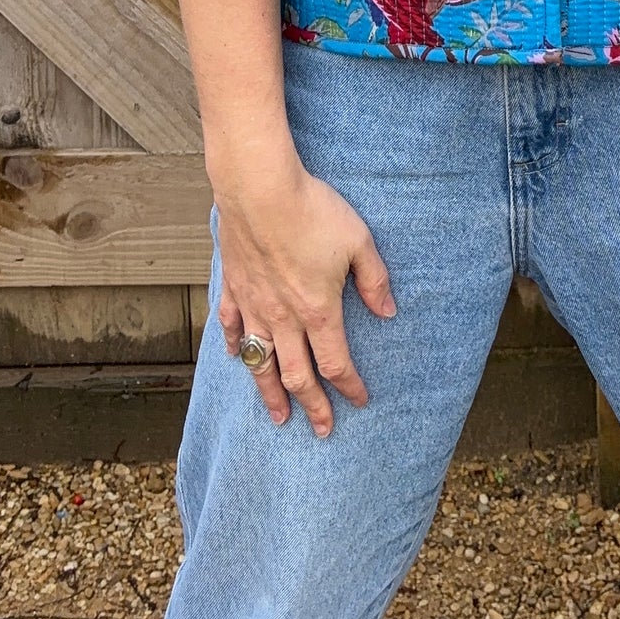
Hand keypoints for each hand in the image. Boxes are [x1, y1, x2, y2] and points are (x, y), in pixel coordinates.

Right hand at [213, 150, 396, 433]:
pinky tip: (238, 358)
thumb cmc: (312, 211)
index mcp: (318, 310)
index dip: (349, 387)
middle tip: (320, 430)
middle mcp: (283, 317)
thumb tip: (388, 312)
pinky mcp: (233, 287)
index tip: (359, 401)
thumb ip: (374, 280)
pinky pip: (231, 327)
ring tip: (278, 417)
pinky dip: (235, 348)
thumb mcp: (358, 241)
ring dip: (270, 393)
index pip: (336, 363)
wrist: (260, 188)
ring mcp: (253, 306)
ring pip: (261, 362)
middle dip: (312, 406)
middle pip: (298, 375)